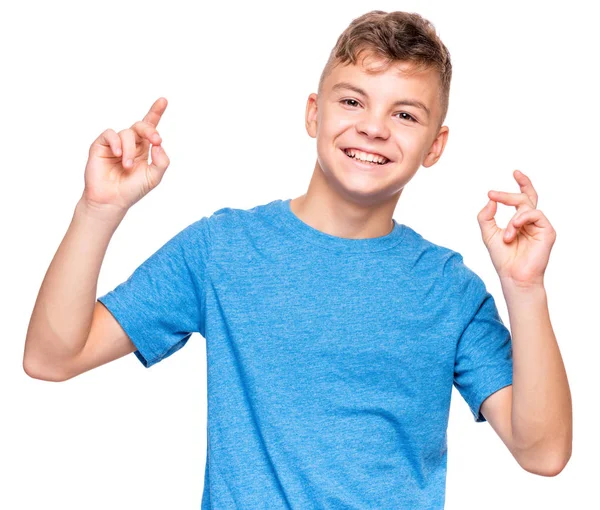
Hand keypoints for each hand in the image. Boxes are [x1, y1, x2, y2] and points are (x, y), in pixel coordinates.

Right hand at [81, 97, 169, 214]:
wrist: (111, 201)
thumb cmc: (132, 190)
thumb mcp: (154, 177)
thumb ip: (162, 161)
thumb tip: (159, 144)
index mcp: (144, 149)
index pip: (150, 128)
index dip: (156, 112)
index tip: (163, 100)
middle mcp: (130, 144)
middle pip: (141, 126)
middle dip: (150, 130)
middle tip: (155, 140)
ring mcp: (115, 144)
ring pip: (127, 133)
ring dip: (130, 149)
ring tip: (127, 166)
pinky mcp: (100, 145)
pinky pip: (110, 134)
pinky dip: (116, 142)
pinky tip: (118, 154)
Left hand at [476, 170, 556, 286]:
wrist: (513, 276)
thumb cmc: (503, 258)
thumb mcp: (488, 233)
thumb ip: (486, 216)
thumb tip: (490, 199)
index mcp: (520, 221)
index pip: (523, 198)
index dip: (519, 185)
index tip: (507, 178)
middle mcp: (532, 222)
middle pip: (527, 197)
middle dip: (510, 193)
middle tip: (493, 193)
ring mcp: (541, 226)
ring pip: (527, 206)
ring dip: (512, 219)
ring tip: (506, 236)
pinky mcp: (548, 231)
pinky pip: (535, 214)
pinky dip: (520, 220)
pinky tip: (513, 232)